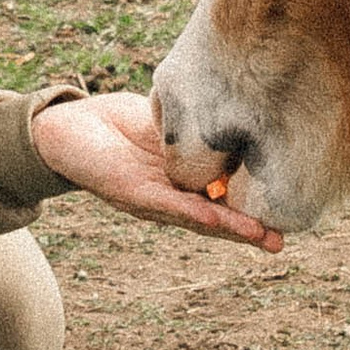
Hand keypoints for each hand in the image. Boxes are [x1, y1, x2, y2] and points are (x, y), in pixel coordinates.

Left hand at [32, 90, 284, 253]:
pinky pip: (167, 204)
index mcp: (181, 181)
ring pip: (197, 217)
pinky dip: (193, 211)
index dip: (251, 208)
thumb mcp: (164, 122)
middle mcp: (170, 196)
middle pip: (215, 217)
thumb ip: (194, 126)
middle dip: (249, 230)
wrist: (64, 128)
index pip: (222, 198)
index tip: (285, 214)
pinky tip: (215, 218)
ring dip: (229, 228)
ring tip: (262, 237)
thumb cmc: (115, 124)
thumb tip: (232, 108)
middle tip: (282, 241)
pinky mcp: (132, 193)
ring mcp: (153, 198)